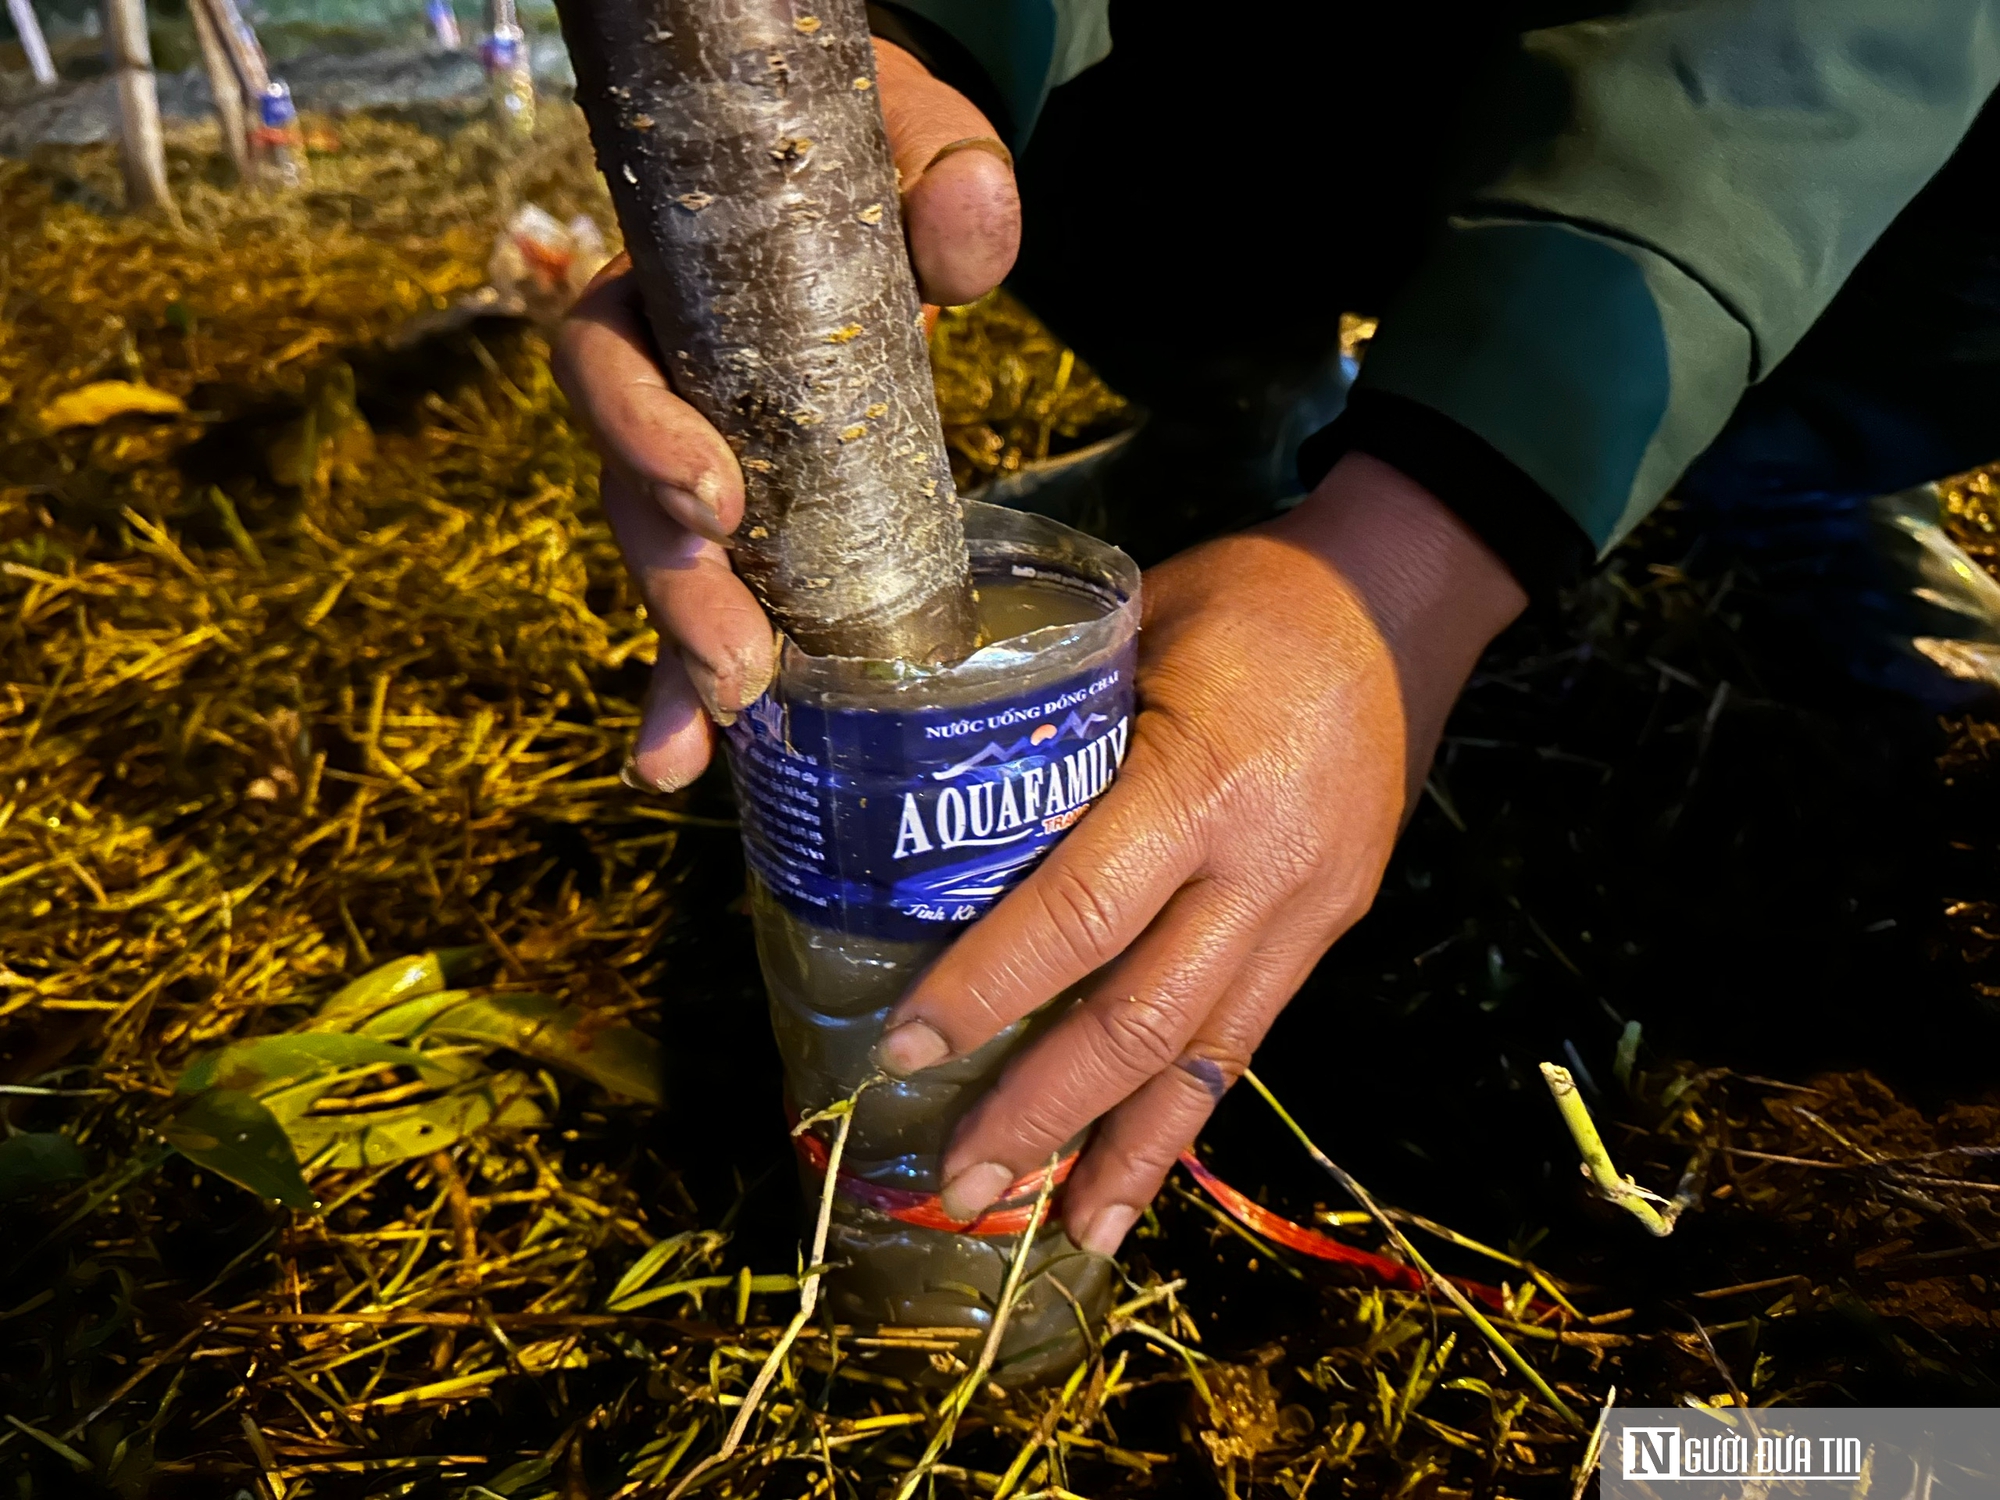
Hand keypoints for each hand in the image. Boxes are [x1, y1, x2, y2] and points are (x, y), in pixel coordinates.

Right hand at [551, 40, 1020, 790]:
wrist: (877, 191)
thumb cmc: (870, 161)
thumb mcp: (907, 135)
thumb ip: (939, 169)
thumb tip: (966, 225)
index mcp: (669, 290)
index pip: (607, 357)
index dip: (641, 430)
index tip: (716, 495)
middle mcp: (667, 387)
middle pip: (632, 499)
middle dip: (680, 592)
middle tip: (740, 663)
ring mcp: (705, 463)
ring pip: (669, 570)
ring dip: (686, 657)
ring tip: (724, 726)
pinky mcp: (758, 524)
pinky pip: (717, 605)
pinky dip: (696, 689)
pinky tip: (689, 762)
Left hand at [873, 452, 1528, 1253]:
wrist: (1406, 596)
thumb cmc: (1255, 595)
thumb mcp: (1138, 625)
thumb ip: (1052, 717)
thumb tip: (932, 788)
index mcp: (1208, 782)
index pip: (1081, 913)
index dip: (989, 990)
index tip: (908, 1052)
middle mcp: (1267, 869)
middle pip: (1142, 1019)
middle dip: (1044, 1112)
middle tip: (957, 1184)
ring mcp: (1311, 910)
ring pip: (1207, 1055)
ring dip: (1124, 1148)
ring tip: (1057, 1228)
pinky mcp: (1330, 926)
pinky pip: (1247, 1036)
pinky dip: (1187, 1110)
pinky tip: (1141, 1168)